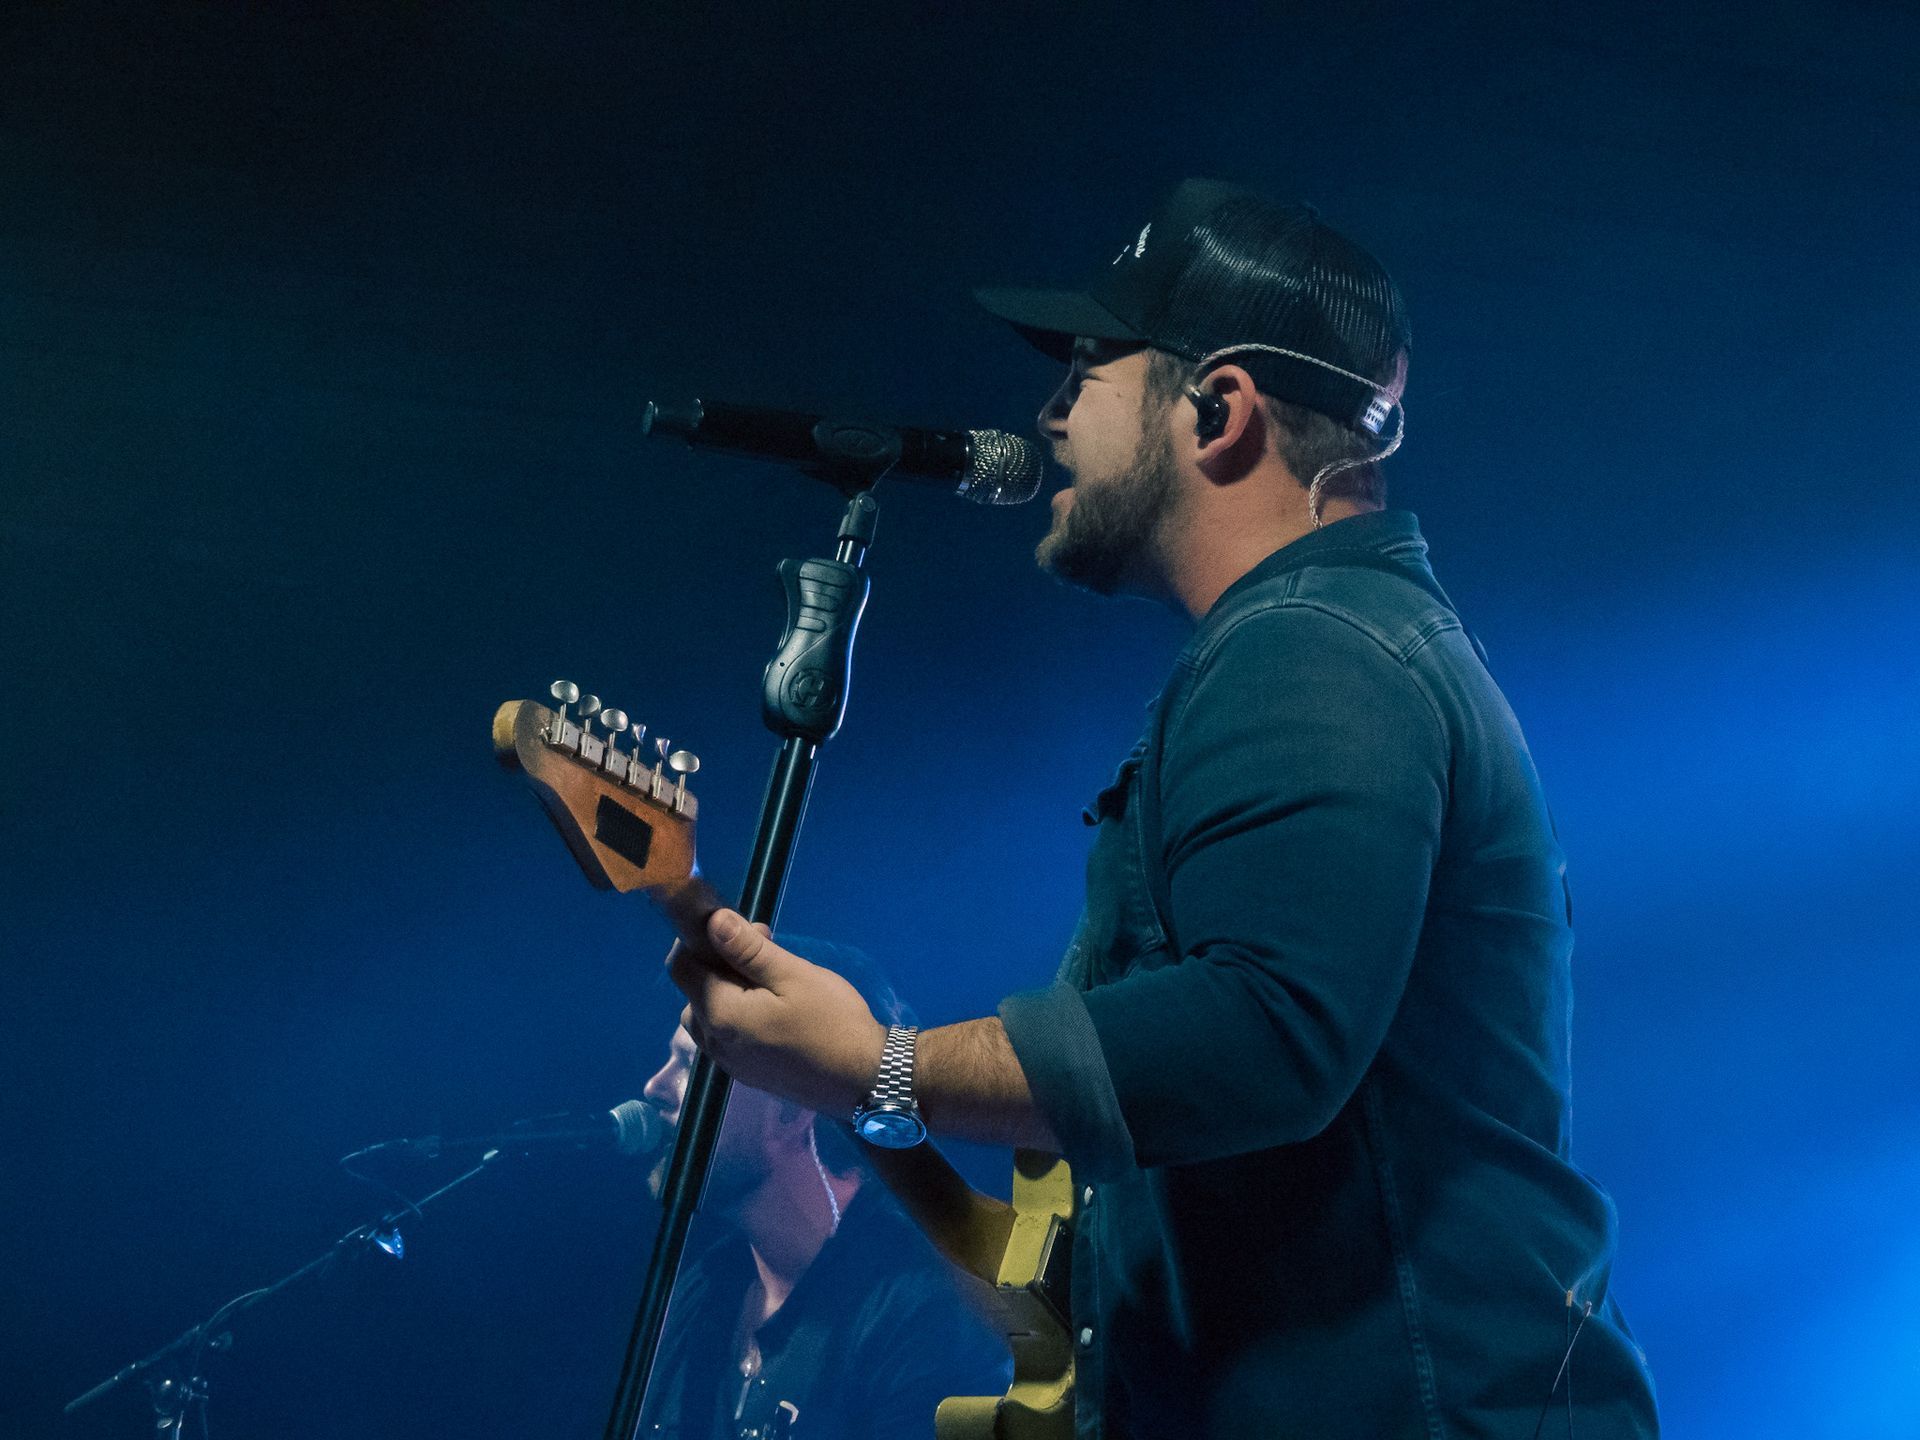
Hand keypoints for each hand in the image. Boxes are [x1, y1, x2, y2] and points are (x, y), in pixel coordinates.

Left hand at [667, 910, 887, 1117]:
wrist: (865, 1079)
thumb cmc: (833, 1021)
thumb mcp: (794, 975)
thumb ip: (748, 949)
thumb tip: (713, 920)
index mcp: (720, 1014)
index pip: (681, 966)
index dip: (701, 939)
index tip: (742, 929)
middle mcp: (713, 1042)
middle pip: (693, 989)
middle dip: (720, 962)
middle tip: (768, 950)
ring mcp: (728, 1063)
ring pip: (707, 1012)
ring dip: (728, 988)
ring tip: (772, 980)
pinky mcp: (746, 1074)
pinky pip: (725, 1034)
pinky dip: (738, 1013)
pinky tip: (774, 1010)